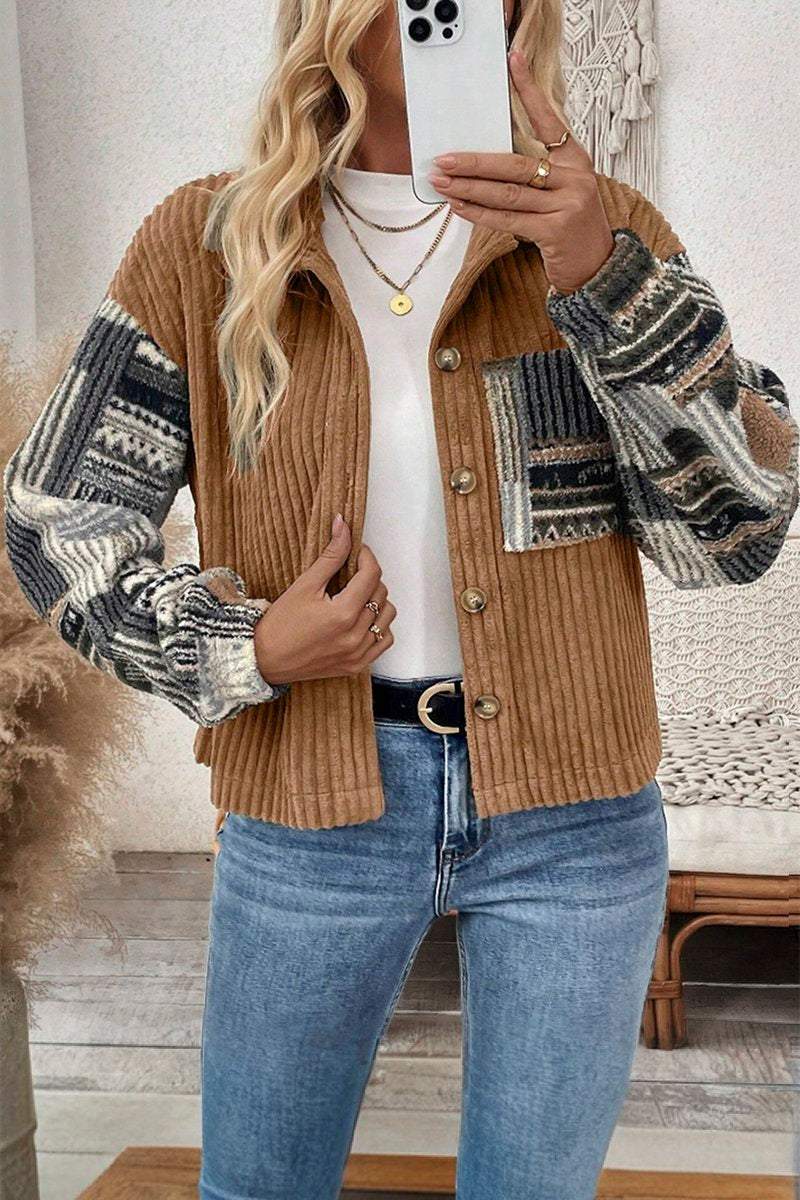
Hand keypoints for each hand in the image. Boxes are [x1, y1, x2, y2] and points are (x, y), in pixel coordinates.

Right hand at [253, 514, 396, 684]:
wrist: (265, 660)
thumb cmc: (279, 624)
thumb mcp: (304, 585)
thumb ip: (330, 556)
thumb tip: (343, 526)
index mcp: (343, 613)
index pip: (371, 574)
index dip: (366, 557)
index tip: (356, 552)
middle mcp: (355, 635)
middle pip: (381, 593)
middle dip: (369, 577)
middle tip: (350, 574)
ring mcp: (358, 653)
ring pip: (387, 615)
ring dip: (377, 601)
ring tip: (356, 596)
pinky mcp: (358, 665)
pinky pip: (385, 640)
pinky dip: (379, 626)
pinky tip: (361, 618)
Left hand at [427, 48, 614, 294]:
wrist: (596, 267)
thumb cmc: (571, 227)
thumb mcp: (561, 192)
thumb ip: (535, 174)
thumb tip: (485, 162)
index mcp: (575, 160)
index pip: (549, 119)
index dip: (529, 91)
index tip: (513, 62)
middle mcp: (574, 178)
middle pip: (515, 164)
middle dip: (474, 162)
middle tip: (444, 158)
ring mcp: (567, 205)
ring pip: (508, 193)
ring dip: (469, 188)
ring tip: (442, 182)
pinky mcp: (556, 231)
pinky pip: (509, 220)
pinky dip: (480, 214)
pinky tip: (459, 206)